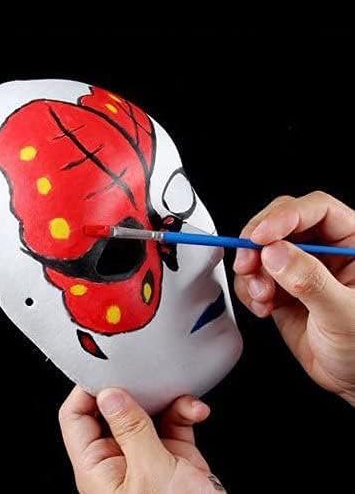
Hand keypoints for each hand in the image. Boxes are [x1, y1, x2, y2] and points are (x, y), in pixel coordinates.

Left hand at [59, 386, 225, 492]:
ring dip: (165, 400)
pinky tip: (195, 410)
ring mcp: (147, 458)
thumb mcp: (151, 472)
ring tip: (177, 393)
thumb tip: (109, 395)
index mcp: (99, 469)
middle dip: (132, 390)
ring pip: (146, 413)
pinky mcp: (173, 457)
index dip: (85, 391)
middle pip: (112, 411)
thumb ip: (131, 429)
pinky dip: (184, 412)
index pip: (76, 419)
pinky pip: (173, 423)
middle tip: (144, 374)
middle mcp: (119, 461)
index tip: (103, 369)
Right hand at [233, 191, 354, 404]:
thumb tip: (275, 252)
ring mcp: (300, 269)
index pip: (316, 211)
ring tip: (262, 296)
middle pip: (281, 223)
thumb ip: (310, 281)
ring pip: (262, 250)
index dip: (284, 217)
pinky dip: (248, 290)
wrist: (353, 381)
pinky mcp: (281, 288)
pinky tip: (263, 307)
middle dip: (258, 243)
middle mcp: (325, 251)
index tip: (261, 237)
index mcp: (352, 244)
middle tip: (248, 262)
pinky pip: (253, 277)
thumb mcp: (344, 313)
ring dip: (252, 271)